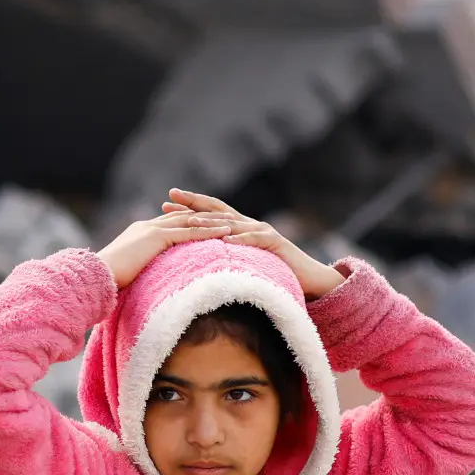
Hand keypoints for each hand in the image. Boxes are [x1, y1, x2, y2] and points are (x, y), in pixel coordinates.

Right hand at [97, 211, 231, 288]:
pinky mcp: (157, 237)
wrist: (97, 276)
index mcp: (139, 232)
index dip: (188, 222)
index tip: (204, 223)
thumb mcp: (127, 272)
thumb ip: (139, 270)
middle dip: (204, 216)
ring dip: (212, 221)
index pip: (168, 223)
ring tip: (234, 222)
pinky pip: (189, 232)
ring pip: (190, 221)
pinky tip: (226, 232)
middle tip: (225, 217)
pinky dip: (209, 231)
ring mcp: (152, 229)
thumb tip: (144, 283)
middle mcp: (146, 226)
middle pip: (182, 217)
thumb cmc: (106, 280)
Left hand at [162, 189, 345, 299]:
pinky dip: (240, 239)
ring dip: (211, 220)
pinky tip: (226, 239)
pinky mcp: (276, 242)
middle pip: (217, 210)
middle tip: (170, 196)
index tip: (165, 201)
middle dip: (193, 203)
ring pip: (233, 222)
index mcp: (239, 227)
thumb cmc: (274, 272)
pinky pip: (255, 240)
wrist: (309, 278)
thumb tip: (195, 260)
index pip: (209, 212)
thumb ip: (224, 256)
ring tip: (191, 219)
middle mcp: (249, 224)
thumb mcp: (242, 262)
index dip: (188, 205)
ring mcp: (263, 231)